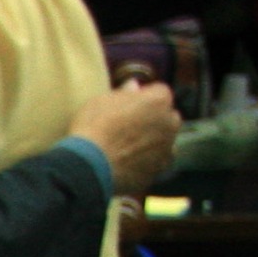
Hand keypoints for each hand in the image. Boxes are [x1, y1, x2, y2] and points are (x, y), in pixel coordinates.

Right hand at [68, 73, 180, 195]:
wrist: (88, 166)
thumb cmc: (93, 128)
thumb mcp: (102, 101)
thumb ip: (124, 92)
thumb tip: (133, 86)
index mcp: (158, 100)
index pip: (159, 92)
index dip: (143, 98)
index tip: (129, 105)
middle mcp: (169, 122)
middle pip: (167, 117)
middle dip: (154, 120)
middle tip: (129, 127)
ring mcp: (166, 148)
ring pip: (163, 141)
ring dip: (151, 142)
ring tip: (127, 149)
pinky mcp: (157, 170)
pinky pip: (155, 164)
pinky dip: (146, 163)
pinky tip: (127, 164)